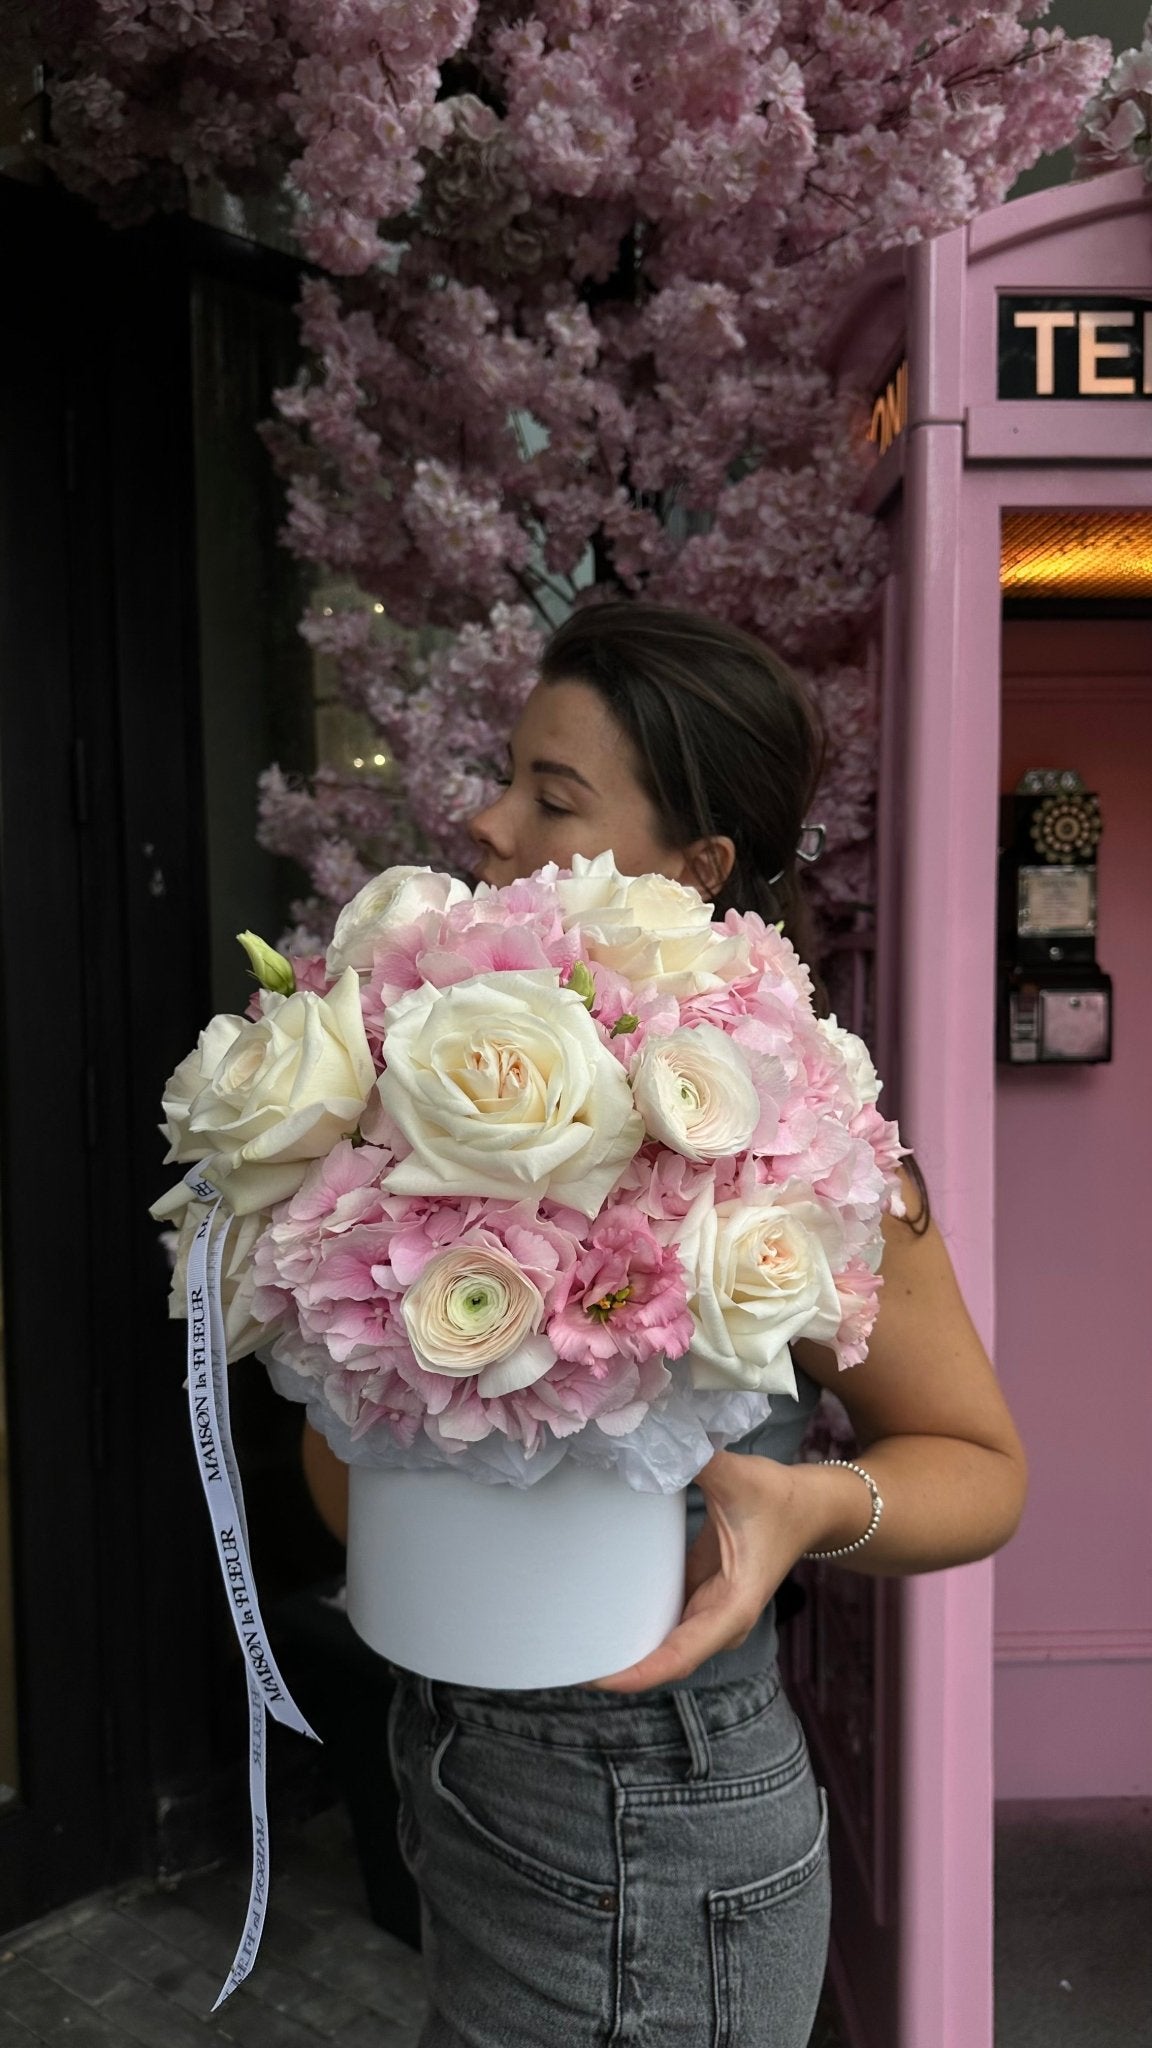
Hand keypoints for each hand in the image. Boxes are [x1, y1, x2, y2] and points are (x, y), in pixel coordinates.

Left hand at [590, 1451, 812, 1693]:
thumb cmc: (779, 1496)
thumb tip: (652, 1440)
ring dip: (622, 1650)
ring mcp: (709, 1614)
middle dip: (617, 1668)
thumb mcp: (740, 1477)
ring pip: (661, 1647)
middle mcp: (720, 1623)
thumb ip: (697, 1460)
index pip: (679, 1656)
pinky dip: (632, 1624)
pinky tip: (597, 1616)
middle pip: (663, 1661)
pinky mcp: (700, 1598)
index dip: (636, 1673)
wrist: (810, 1506)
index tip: (595, 1678)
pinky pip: (662, 1622)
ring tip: (569, 1646)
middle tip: (562, 1663)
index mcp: (732, 1608)